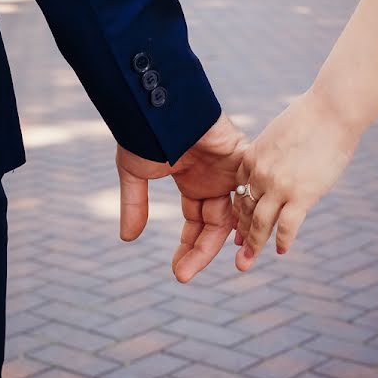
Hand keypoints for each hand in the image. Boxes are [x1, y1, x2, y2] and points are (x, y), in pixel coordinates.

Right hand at [116, 113, 246, 282]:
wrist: (156, 101)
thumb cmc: (144, 131)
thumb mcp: (135, 174)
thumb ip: (135, 205)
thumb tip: (128, 238)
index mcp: (192, 181)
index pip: (196, 222)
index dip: (189, 248)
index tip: (179, 272)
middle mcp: (213, 178)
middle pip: (215, 224)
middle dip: (201, 251)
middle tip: (184, 276)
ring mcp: (228, 168)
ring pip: (234, 213)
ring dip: (226, 240)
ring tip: (219, 265)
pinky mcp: (239, 156)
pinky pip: (249, 189)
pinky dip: (246, 213)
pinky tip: (236, 237)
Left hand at [232, 88, 360, 271]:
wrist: (331, 112)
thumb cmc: (311, 118)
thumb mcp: (278, 135)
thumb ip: (271, 154)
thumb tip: (277, 163)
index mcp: (251, 158)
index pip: (239, 191)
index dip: (238, 210)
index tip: (237, 225)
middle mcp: (259, 174)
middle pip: (245, 209)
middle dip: (241, 232)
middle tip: (238, 251)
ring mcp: (279, 187)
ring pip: (260, 223)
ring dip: (253, 244)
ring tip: (248, 261)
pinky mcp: (301, 195)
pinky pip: (287, 226)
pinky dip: (283, 240)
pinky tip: (281, 250)